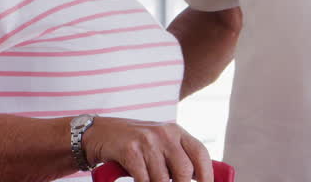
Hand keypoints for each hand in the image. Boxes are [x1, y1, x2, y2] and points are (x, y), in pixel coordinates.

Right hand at [86, 118, 212, 181]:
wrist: (102, 133)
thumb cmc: (136, 144)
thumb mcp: (160, 145)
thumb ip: (177, 159)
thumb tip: (195, 179)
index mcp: (177, 132)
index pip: (200, 153)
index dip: (208, 175)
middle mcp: (165, 134)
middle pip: (183, 170)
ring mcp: (147, 141)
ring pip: (162, 179)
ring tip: (152, 181)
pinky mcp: (130, 150)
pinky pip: (143, 179)